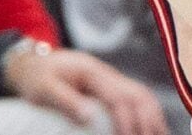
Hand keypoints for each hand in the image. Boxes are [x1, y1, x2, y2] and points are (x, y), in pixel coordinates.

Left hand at [8, 45, 169, 134]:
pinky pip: (138, 98)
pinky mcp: (113, 88)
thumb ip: (66, 101)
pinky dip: (150, 113)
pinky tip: (156, 127)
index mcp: (93, 73)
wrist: (35, 63)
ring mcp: (113, 80)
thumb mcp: (44, 89)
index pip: (119, 98)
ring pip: (143, 96)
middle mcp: (108, 75)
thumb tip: (89, 118)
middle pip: (138, 96)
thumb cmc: (38, 78)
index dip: (126, 121)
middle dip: (148, 121)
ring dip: (154, 117)